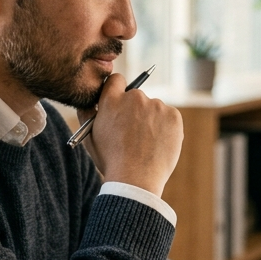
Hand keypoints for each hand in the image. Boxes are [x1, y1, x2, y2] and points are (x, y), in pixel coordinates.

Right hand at [76, 73, 181, 196]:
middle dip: (135, 111)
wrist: (135, 179)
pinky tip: (157, 145)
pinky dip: (165, 128)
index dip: (118, 92)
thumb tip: (89, 100)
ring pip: (153, 109)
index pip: (116, 80)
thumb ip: (87, 113)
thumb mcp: (90, 136)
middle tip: (134, 133)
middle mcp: (134, 97)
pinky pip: (168, 117)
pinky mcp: (173, 115)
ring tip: (145, 145)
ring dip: (151, 120)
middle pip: (136, 96)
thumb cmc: (110, 160)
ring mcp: (156, 105)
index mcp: (112, 100)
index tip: (120, 103)